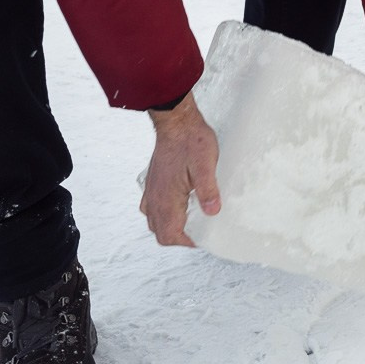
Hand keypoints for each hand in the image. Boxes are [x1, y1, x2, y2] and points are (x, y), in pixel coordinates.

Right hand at [141, 92, 219, 246]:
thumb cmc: (191, 141)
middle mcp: (155, 198)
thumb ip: (208, 190)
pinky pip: (152, 206)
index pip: (170, 234)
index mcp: (167, 198)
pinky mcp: (153, 182)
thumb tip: (212, 212)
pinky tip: (179, 205)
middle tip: (199, 231)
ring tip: (191, 220)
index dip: (186, 242)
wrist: (176, 122)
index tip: (202, 238)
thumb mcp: (206, 165)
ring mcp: (152, 190)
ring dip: (170, 226)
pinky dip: (164, 213)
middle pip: (160, 232)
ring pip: (154, 220)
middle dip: (179, 237)